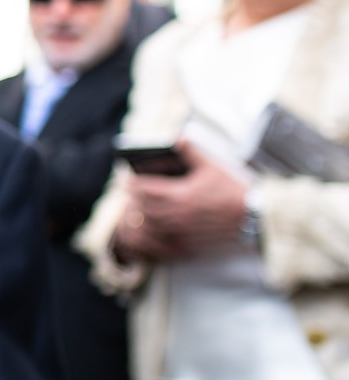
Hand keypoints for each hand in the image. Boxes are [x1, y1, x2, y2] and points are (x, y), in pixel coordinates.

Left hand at [121, 142, 247, 260]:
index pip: (146, 189)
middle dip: (134, 198)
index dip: (133, 184)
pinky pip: (162, 241)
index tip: (126, 179)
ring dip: (141, 216)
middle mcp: (178, 214)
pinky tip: (150, 228)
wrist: (252, 215)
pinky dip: (152, 234)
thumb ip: (191, 153)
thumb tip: (179, 137)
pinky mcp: (189, 242)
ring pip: (150, 225)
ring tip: (136, 208)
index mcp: (181, 194)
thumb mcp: (211, 167)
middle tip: (129, 192)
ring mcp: (182, 231)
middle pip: (145, 207)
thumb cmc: (232, 190)